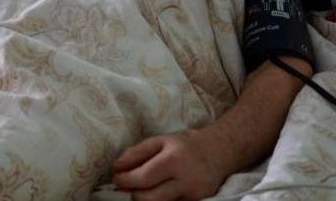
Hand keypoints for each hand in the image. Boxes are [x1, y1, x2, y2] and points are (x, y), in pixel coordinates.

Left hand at [112, 130, 227, 200]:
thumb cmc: (185, 144)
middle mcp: (184, 181)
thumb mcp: (160, 140)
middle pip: (149, 198)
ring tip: (142, 187)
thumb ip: (136, 153)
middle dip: (133, 193)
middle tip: (128, 184)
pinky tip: (157, 190)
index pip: (142, 179)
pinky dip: (160, 200)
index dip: (124, 180)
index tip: (116, 177)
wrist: (219, 152)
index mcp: (172, 160)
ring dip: (145, 198)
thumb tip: (116, 166)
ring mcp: (192, 195)